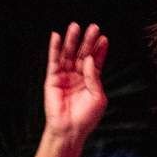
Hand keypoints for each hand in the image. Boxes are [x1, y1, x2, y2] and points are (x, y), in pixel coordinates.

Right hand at [43, 22, 108, 138]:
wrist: (70, 130)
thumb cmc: (86, 117)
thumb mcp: (97, 97)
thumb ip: (94, 77)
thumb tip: (90, 60)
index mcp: (91, 81)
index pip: (96, 61)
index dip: (99, 49)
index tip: (103, 37)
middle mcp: (78, 76)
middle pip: (83, 54)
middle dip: (88, 41)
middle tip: (93, 27)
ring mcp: (65, 76)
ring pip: (69, 54)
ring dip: (72, 40)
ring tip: (75, 26)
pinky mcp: (53, 78)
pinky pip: (54, 60)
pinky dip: (54, 48)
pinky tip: (57, 36)